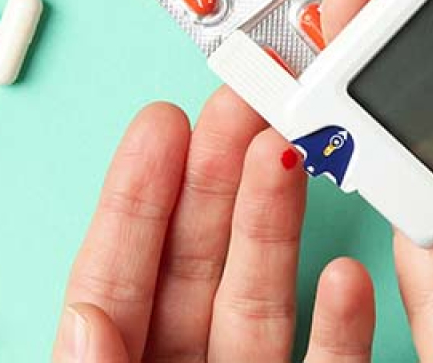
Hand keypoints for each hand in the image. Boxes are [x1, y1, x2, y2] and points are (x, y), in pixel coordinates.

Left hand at [51, 91, 375, 361]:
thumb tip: (85, 322)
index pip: (117, 275)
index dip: (138, 195)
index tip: (160, 124)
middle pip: (196, 264)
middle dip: (218, 177)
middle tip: (240, 106)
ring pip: (262, 298)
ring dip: (278, 222)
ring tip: (289, 152)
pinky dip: (342, 326)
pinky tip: (347, 274)